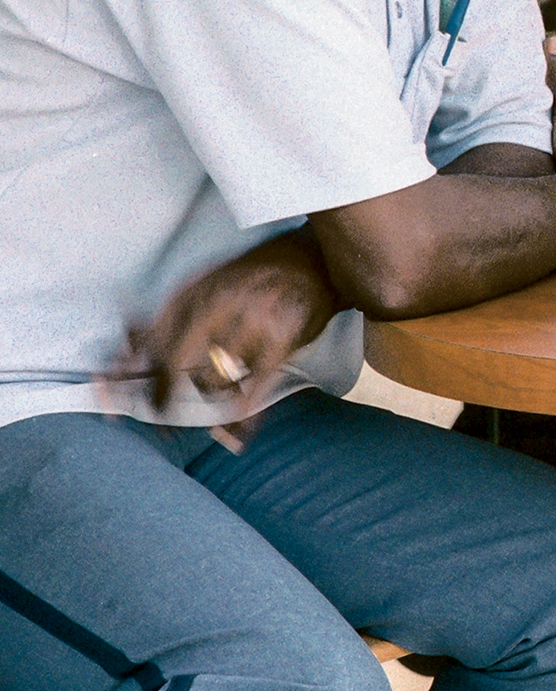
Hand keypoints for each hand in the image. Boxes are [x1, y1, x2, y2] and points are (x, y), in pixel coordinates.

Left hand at [105, 227, 339, 412]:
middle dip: (162, 397)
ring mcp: (252, 318)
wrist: (313, 259)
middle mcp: (219, 301)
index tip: (107, 398)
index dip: (124, 372)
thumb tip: (126, 341)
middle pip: (175, 362)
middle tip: (160, 419)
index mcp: (195, 289)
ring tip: (215, 401)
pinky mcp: (283, 336)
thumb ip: (171, 312)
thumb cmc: (254, 277)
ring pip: (213, 376)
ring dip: (209, 398)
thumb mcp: (207, 283)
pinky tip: (235, 431)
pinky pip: (254, 385)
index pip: (148, 337)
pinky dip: (242, 414)